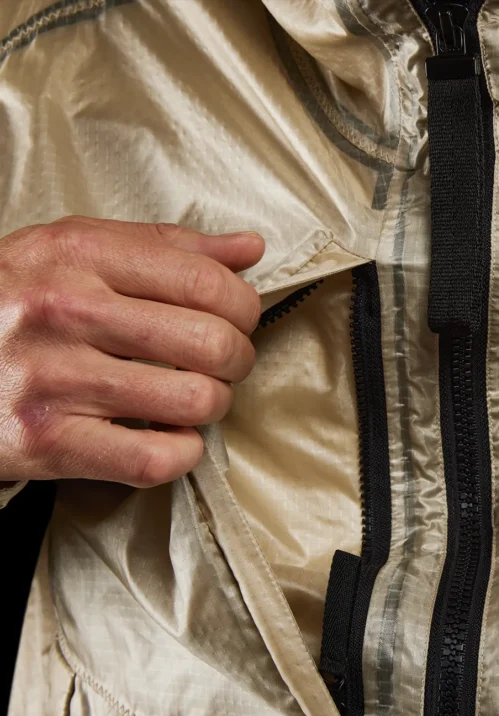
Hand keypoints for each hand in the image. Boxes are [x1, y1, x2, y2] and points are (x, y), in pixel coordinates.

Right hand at [0, 216, 262, 486]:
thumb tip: (249, 248)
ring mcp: (54, 379)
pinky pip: (155, 458)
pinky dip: (180, 453)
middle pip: (212, 342)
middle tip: (222, 362)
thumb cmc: (13, 304)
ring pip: (195, 400)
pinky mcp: (46, 442)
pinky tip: (168, 436)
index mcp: (78, 256)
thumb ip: (166, 247)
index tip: (238, 319)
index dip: (244, 307)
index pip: (206, 282)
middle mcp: (64, 311)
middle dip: (237, 359)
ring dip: (212, 405)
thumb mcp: (73, 253)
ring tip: (193, 397)